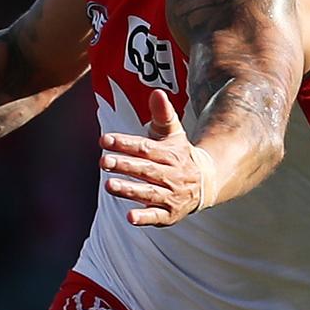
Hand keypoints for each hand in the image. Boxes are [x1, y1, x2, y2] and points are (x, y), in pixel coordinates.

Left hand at [99, 89, 201, 226]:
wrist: (207, 182)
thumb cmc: (180, 155)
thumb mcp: (173, 133)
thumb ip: (162, 114)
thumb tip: (156, 92)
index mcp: (170, 154)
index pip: (145, 148)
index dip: (124, 143)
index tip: (104, 139)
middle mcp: (171, 175)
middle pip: (145, 169)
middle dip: (124, 165)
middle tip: (102, 161)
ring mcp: (170, 195)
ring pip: (149, 192)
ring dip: (129, 190)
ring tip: (109, 185)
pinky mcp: (169, 214)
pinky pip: (157, 216)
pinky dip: (144, 218)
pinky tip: (129, 217)